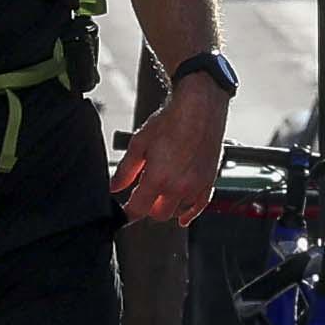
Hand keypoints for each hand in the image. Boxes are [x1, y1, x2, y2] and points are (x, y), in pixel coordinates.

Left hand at [111, 72, 229, 225]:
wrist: (200, 107)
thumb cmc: (172, 120)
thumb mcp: (139, 143)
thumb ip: (126, 169)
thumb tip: (115, 186)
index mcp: (158, 178)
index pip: (138, 209)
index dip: (128, 212)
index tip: (125, 211)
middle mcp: (178, 186)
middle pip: (158, 214)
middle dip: (148, 208)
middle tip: (144, 195)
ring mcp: (195, 186)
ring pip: (177, 212)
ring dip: (168, 206)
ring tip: (162, 193)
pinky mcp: (209, 182)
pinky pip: (199, 207)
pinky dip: (190, 213)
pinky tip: (183, 216)